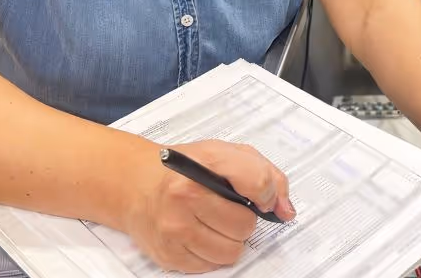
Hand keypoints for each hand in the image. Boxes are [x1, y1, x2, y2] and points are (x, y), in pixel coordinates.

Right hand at [120, 140, 295, 272]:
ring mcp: (174, 227)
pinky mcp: (168, 253)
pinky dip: (210, 253)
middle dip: (243, 220)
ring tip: (214, 223)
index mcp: (205, 163)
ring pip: (231, 251)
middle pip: (245, 225)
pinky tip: (199, 234)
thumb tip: (285, 210)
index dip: (267, 193)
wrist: (136, 184)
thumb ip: (265, 175)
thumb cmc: (185, 168)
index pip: (257, 182)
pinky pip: (210, 266)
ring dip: (229, 240)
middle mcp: (186, 195)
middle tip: (227, 209)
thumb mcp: (225, 155)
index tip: (261, 197)